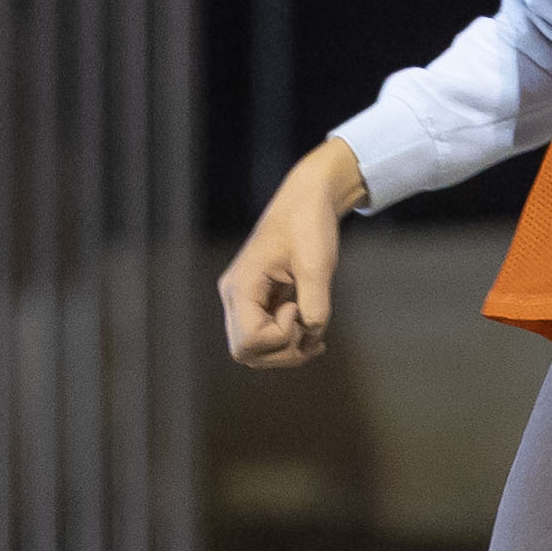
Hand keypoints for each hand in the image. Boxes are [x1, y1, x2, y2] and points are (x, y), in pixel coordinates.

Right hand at [219, 140, 363, 367]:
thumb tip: (312, 336)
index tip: (299, 307)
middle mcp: (234, 296)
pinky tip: (311, 333)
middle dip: (283, 352)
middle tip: (312, 332)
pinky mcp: (256, 300)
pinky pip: (264, 336)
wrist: (308, 198)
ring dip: (286, 350)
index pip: (250, 341)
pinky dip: (287, 341)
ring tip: (314, 335)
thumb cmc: (308, 225)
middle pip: (246, 352)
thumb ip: (315, 307)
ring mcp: (243, 299)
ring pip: (254, 350)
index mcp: (241, 286)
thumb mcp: (317, 266)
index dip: (281, 336)